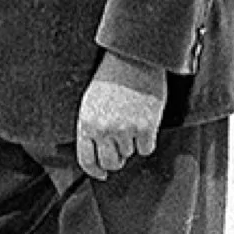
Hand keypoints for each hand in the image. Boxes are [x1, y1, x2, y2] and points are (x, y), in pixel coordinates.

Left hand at [77, 53, 166, 179]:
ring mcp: (125, 130)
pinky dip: (148, 141)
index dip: (95, 171)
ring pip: (130, 155)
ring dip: (132, 144)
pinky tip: (145, 122)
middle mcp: (104, 130)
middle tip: (121, 148)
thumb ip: (91, 128)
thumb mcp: (90, 102)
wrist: (134, 58)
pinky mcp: (145, 128)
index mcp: (86, 123)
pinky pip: (147, 149)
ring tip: (133, 121)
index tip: (101, 174)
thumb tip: (96, 153)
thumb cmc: (112, 78)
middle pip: (110, 163)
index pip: (86, 160)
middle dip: (116, 160)